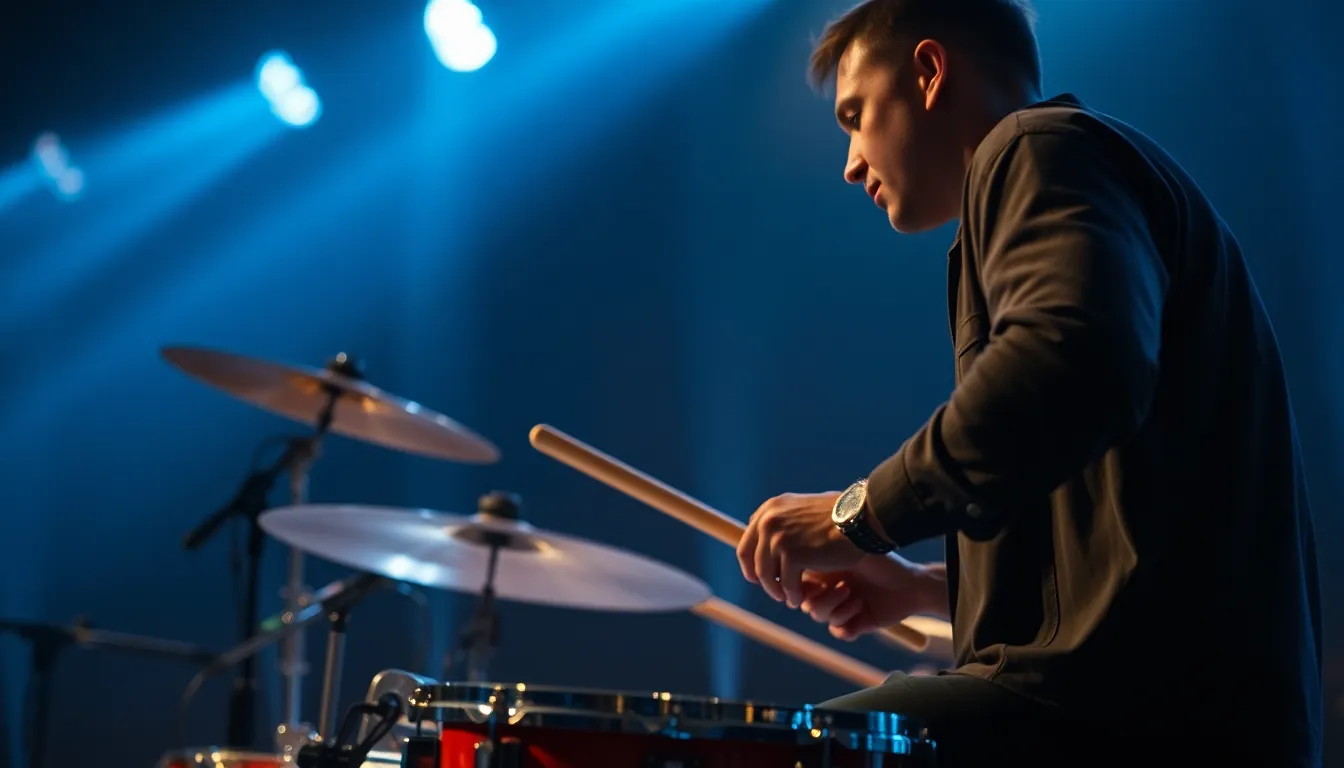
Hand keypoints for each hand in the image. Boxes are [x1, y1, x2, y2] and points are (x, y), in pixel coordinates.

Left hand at [737, 491, 864, 607]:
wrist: (861, 517)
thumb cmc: (840, 515)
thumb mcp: (803, 510)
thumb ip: (784, 522)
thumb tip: (768, 537)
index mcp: (769, 509)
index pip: (747, 543)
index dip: (751, 565)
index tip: (760, 578)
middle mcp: (768, 521)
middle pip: (753, 561)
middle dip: (763, 581)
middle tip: (775, 592)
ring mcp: (779, 538)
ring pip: (768, 576)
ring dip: (778, 591)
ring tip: (790, 599)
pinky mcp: (792, 555)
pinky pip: (787, 584)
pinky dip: (793, 595)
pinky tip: (800, 599)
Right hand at [799, 555, 941, 640]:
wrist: (910, 582)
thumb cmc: (879, 561)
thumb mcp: (848, 553)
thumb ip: (819, 556)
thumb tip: (791, 557)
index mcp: (824, 572)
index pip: (797, 583)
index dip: (798, 586)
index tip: (812, 581)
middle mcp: (829, 591)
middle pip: (804, 603)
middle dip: (821, 597)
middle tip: (843, 586)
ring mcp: (841, 608)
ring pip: (819, 616)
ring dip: (836, 607)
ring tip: (854, 594)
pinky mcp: (854, 625)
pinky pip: (837, 631)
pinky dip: (846, 621)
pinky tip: (861, 607)